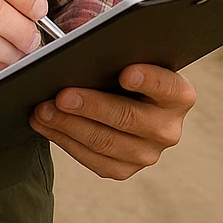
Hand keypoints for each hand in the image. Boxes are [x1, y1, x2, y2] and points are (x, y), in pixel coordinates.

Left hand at [29, 64, 195, 179]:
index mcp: (179, 95)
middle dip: (91, 106)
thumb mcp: (133, 56)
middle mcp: (168, 129)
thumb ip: (122, 53)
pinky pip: (92, 159)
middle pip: (128, 118)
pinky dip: (65, 140)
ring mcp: (147, 154)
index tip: (125, 73)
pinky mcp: (124, 170)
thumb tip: (89, 51)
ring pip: (104, 142)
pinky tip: (45, 124)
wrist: (129, 98)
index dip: (148, 80)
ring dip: (69, 125)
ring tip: (43, 110)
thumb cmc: (127, 67)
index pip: (167, 86)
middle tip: (61, 95)